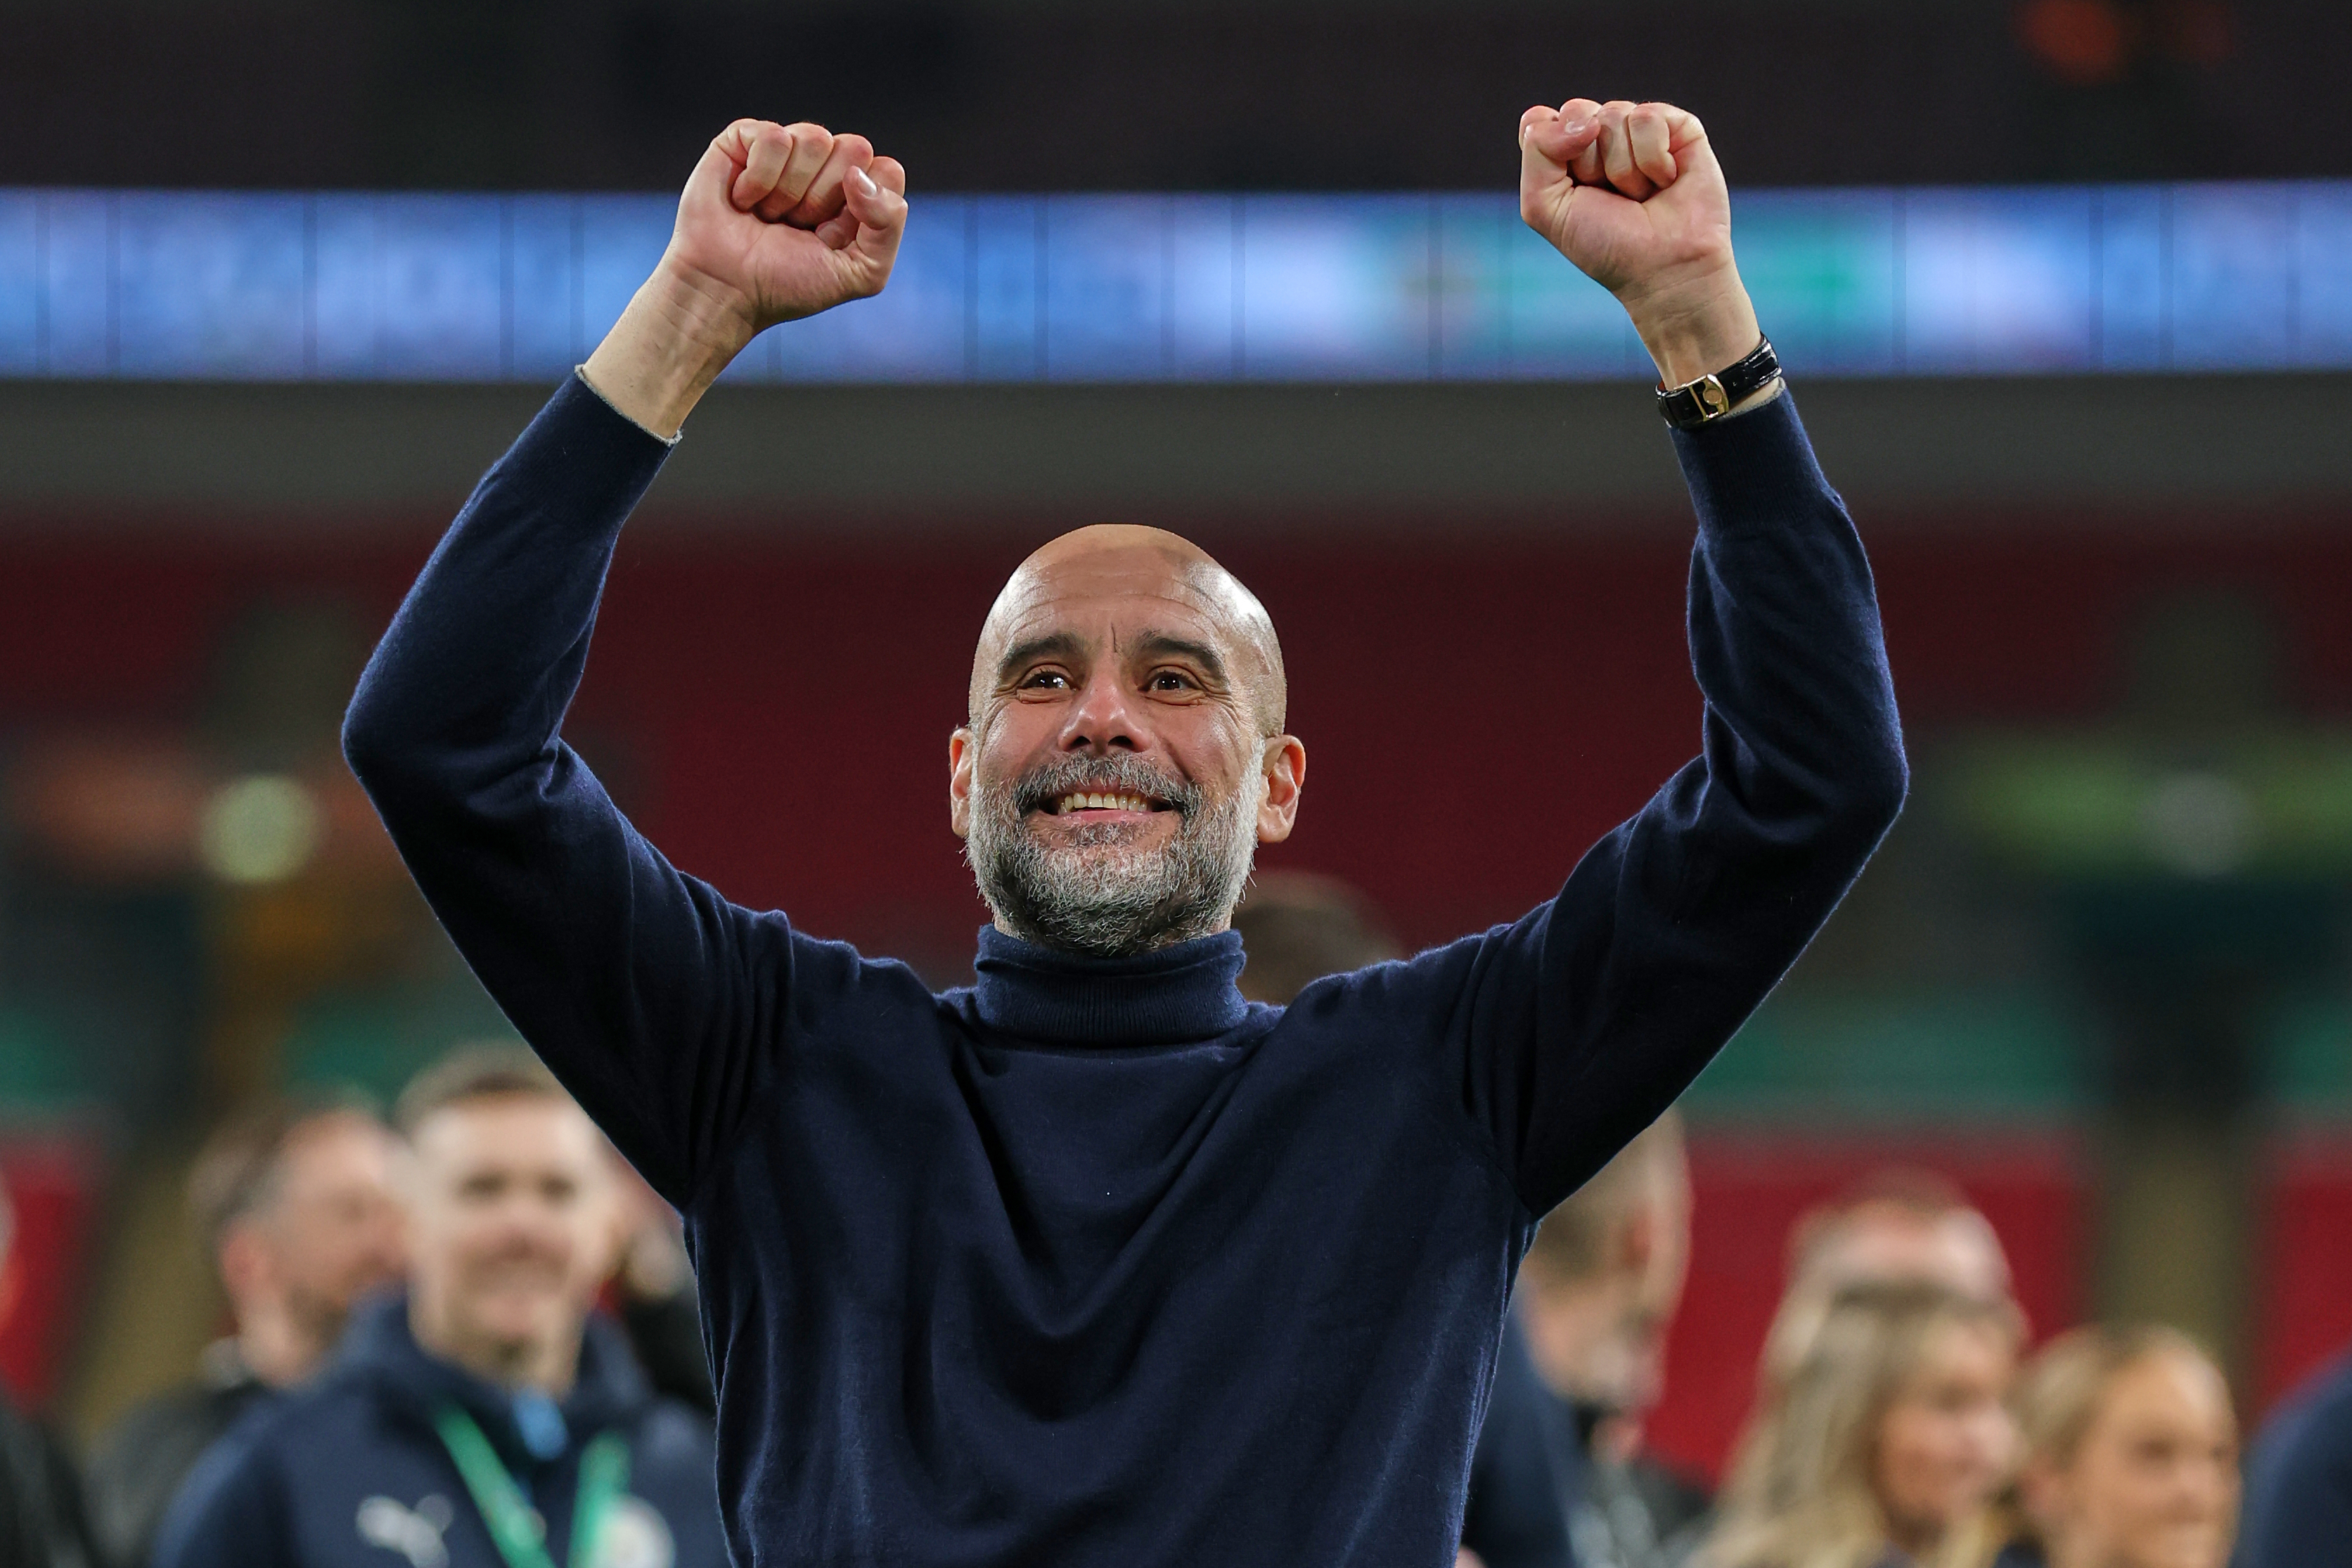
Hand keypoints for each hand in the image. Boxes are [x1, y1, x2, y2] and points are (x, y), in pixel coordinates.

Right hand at [583, 118, 908, 436]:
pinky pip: (774, 138)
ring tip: (768, 216)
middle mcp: (825, 166)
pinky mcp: (746, 139)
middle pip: (855, 147)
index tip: (832, 238)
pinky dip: (759, 179)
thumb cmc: (790, 284)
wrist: (726, 291)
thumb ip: (887, 226)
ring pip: (815, 138)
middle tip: (798, 225)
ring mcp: (787, 149)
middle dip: (825, 198)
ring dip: (790, 192)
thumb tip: (859, 175)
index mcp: (858, 194)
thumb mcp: (861, 272)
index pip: (887, 171)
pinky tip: (744, 201)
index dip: (864, 207)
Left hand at [1518, 99, 1759, 387]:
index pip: (1539, 120)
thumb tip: (1586, 119)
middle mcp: (1600, 136)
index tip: (1570, 187)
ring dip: (1623, 170)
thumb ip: (1537, 150)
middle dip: (1587, 163)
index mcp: (1563, 154)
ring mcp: (1639, 130)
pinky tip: (1666, 181)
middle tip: (1609, 196)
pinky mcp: (1678, 126)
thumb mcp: (1544, 206)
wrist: (1664, 268)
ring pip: (1613, 115)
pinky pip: (1648, 117)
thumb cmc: (1604, 244)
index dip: (1549, 149)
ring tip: (1640, 196)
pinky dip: (1652, 158)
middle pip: (1575, 112)